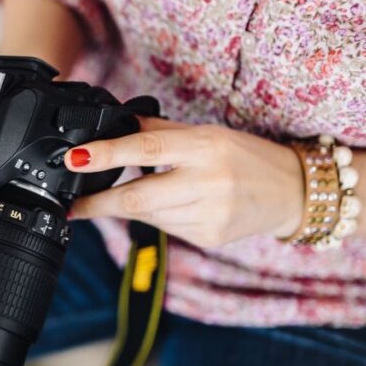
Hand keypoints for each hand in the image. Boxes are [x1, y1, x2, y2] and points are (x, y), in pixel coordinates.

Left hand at [66, 119, 304, 246]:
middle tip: (74, 205)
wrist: (291, 192)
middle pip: (138, 198)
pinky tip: (166, 206)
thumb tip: (115, 127)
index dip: (106, 156)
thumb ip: (160, 133)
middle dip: (99, 203)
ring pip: (148, 215)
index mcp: (205, 147)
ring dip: (128, 207)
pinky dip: (155, 217)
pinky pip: (166, 228)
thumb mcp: (206, 134)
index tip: (75, 160)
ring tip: (124, 197)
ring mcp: (209, 215)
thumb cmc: (245, 157)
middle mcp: (208, 182)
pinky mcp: (209, 238)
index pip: (145, 149)